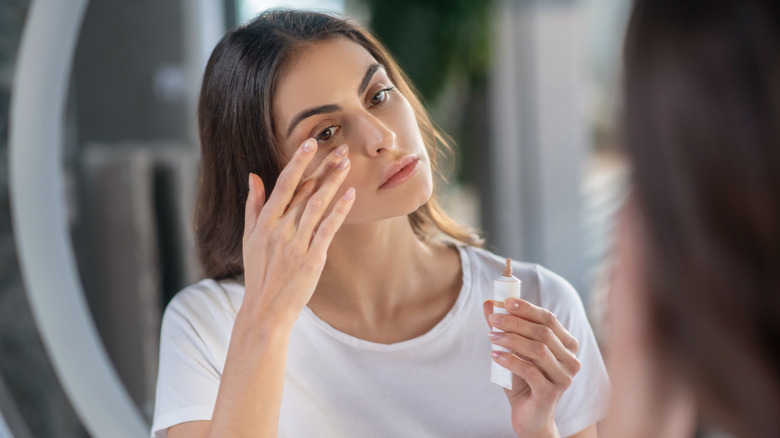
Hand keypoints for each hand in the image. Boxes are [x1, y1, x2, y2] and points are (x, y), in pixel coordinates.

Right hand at [241, 138, 354, 325]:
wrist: (264, 309)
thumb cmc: (258, 273)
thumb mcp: (249, 237)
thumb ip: (253, 206)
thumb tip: (253, 176)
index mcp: (264, 222)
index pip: (283, 184)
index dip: (297, 162)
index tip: (310, 142)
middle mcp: (280, 229)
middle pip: (304, 191)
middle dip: (323, 167)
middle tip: (341, 147)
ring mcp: (296, 243)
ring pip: (317, 205)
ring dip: (333, 182)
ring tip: (347, 163)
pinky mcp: (312, 258)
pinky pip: (327, 229)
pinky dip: (339, 211)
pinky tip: (350, 195)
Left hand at [483, 298, 580, 437]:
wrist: (528, 416)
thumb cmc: (523, 381)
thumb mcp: (513, 351)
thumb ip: (504, 327)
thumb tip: (489, 303)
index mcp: (567, 345)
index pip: (549, 319)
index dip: (527, 309)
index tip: (506, 302)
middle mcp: (571, 360)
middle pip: (543, 332)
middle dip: (515, 322)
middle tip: (494, 319)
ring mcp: (564, 378)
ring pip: (538, 350)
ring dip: (512, 340)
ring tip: (491, 337)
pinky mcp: (551, 393)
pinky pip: (530, 371)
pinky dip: (510, 360)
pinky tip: (495, 355)